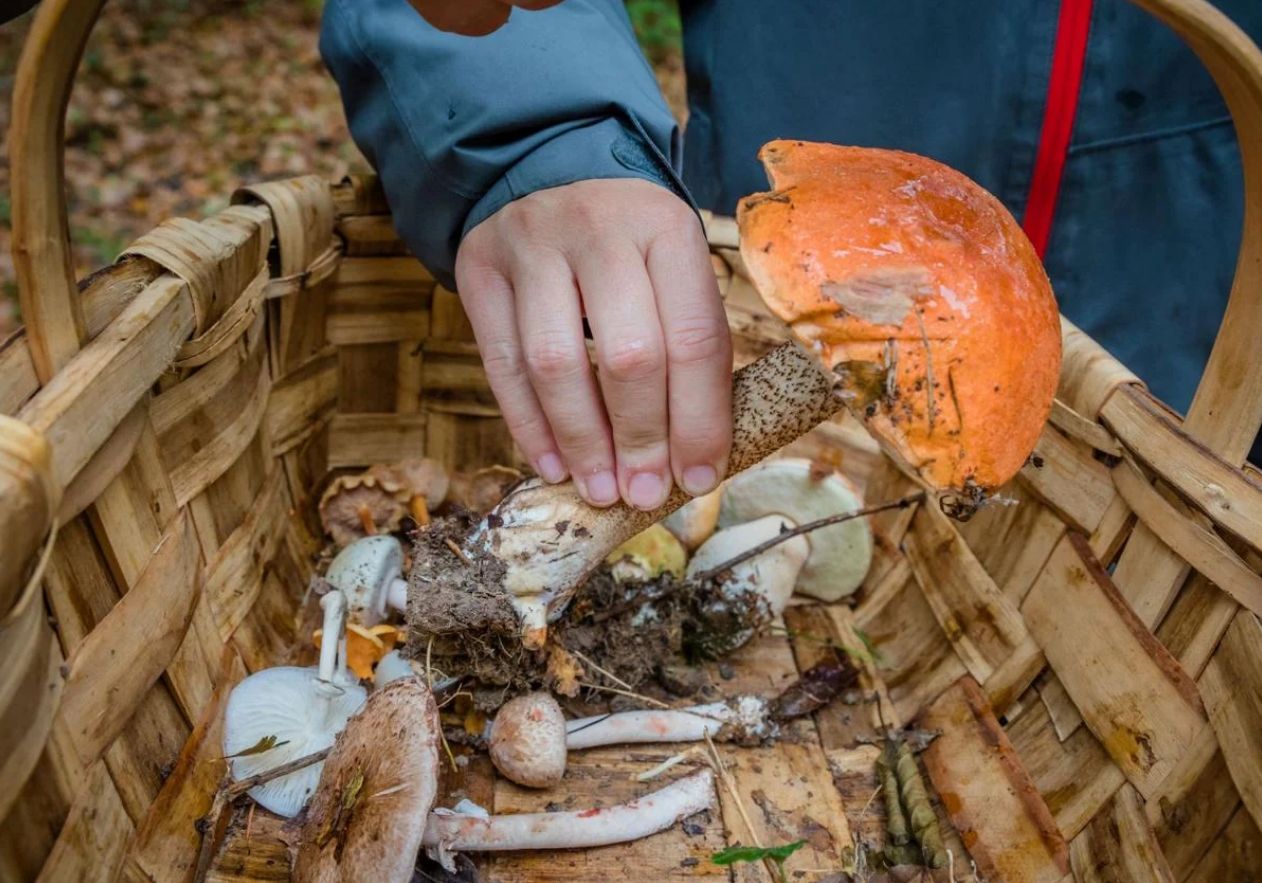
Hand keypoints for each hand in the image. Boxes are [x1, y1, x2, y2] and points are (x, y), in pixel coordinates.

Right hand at [456, 178, 732, 509]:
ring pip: (556, 364)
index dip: (698, 420)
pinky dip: (529, 426)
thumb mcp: (674, 271)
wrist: (550, 175)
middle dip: (641, 439)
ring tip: (601, 489)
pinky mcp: (481, 269)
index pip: (694, 339)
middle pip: (628, 354)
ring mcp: (532, 245)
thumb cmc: (631, 249)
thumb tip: (696, 459)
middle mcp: (600, 230)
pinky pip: (502, 365)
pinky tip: (553, 466)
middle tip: (644, 494)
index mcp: (668, 229)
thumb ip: (690, 348)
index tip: (698, 478)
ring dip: (582, 442)